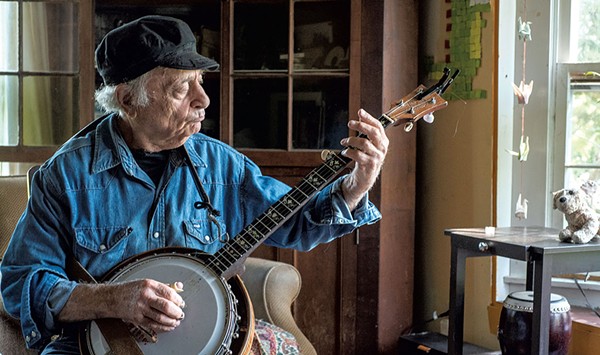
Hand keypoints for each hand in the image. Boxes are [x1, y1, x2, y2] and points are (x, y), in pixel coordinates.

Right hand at [58, 279, 185, 333]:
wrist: (112, 298)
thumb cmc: (131, 289)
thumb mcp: (148, 283)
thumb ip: (165, 286)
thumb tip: (180, 286)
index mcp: (150, 285)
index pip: (169, 293)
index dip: (178, 300)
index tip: (182, 303)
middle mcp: (145, 296)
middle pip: (166, 306)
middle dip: (177, 312)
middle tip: (181, 314)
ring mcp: (140, 308)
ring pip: (160, 317)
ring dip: (171, 321)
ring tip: (176, 321)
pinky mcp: (137, 318)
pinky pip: (153, 325)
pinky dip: (163, 327)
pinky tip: (168, 326)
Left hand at [339, 109, 388, 209]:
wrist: (366, 177)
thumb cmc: (366, 157)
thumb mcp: (368, 143)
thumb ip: (366, 130)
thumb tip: (361, 114)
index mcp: (383, 140)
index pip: (378, 126)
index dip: (369, 118)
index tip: (360, 111)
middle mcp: (382, 148)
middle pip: (373, 133)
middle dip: (361, 126)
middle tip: (350, 123)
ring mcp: (377, 157)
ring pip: (364, 143)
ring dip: (351, 140)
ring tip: (344, 141)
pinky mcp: (370, 165)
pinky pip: (358, 155)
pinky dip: (349, 152)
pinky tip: (345, 152)